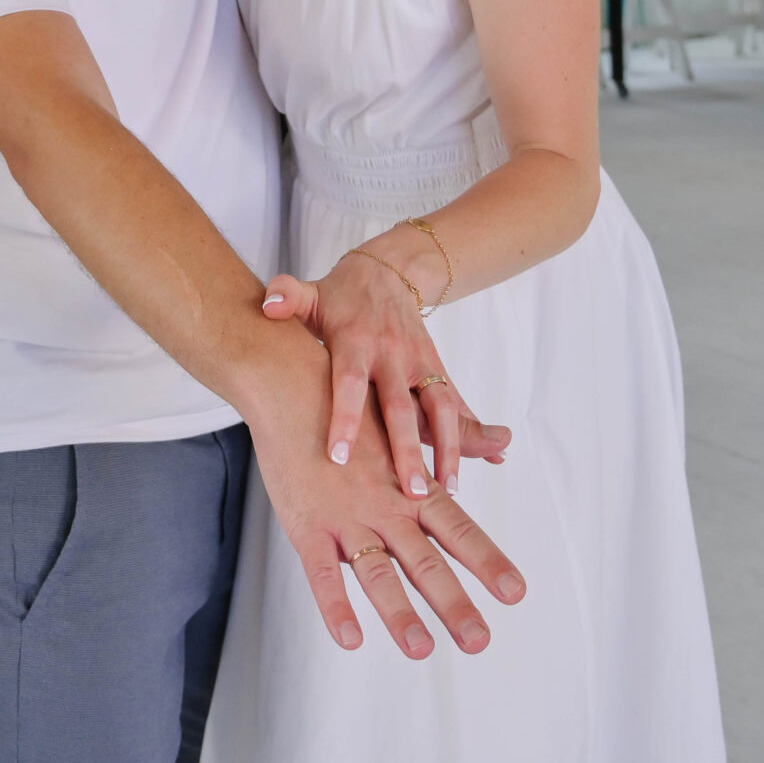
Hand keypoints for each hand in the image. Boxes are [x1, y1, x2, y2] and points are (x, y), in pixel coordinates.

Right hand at [249, 361, 524, 657]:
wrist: (291, 381)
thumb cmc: (352, 407)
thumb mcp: (407, 426)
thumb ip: (458, 440)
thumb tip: (505, 440)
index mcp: (412, 487)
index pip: (458, 530)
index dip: (487, 561)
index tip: (516, 592)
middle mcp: (386, 505)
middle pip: (425, 560)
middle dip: (454, 602)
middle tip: (479, 640)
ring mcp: (345, 516)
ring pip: (376, 571)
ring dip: (398, 612)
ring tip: (420, 650)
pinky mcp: (306, 523)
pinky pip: (321, 571)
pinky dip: (335, 605)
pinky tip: (350, 638)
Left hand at [262, 248, 509, 500]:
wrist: (389, 271)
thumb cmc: (341, 297)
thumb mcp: (312, 294)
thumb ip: (288, 298)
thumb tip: (268, 304)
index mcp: (356, 341)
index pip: (350, 383)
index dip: (346, 418)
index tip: (340, 457)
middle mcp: (393, 355)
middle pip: (402, 408)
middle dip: (409, 451)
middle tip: (412, 493)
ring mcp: (421, 364)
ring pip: (441, 409)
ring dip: (450, 449)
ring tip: (450, 490)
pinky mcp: (438, 373)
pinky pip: (460, 405)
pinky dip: (477, 431)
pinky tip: (495, 458)